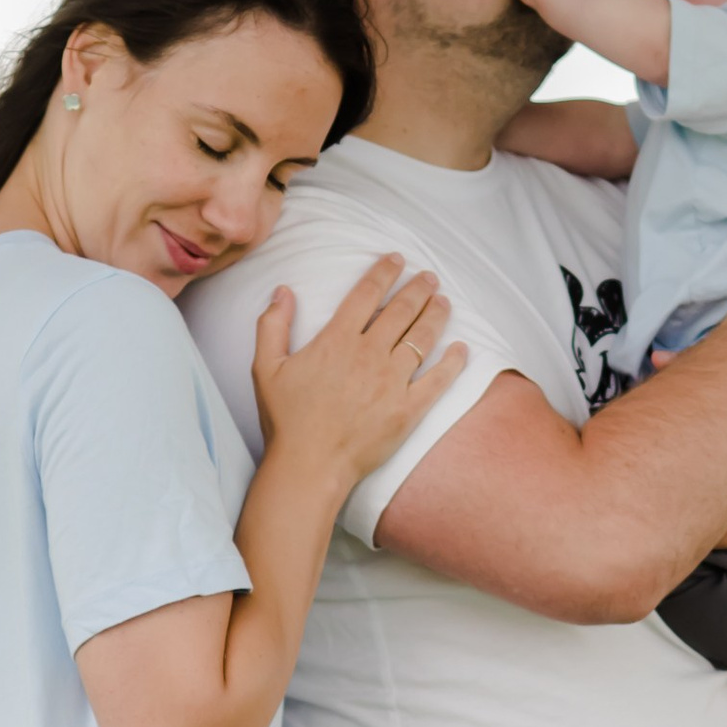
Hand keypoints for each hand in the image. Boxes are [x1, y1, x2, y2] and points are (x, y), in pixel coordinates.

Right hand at [252, 259, 463, 484]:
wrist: (309, 466)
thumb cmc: (286, 420)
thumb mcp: (265, 368)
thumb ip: (272, 325)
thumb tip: (282, 291)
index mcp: (336, 341)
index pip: (366, 295)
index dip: (383, 273)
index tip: (396, 260)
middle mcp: (369, 356)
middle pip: (401, 311)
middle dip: (418, 289)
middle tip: (429, 277)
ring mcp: (392, 383)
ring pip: (422, 338)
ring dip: (436, 315)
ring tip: (444, 301)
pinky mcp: (408, 410)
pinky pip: (438, 380)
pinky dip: (453, 362)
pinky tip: (462, 348)